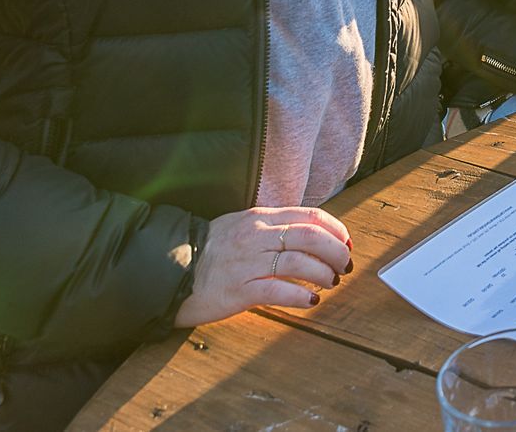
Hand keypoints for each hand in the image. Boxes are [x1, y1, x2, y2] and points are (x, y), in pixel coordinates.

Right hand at [174, 206, 352, 327]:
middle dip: (337, 252)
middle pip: (311, 237)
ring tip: (330, 283)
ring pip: (300, 262)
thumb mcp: (242, 226)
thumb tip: (314, 236)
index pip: (310, 216)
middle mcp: (257, 235)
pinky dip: (301, 295)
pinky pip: (278, 290)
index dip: (337, 230)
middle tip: (345, 266)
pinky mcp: (238, 290)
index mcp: (260, 217)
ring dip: (324, 274)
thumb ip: (274, 227)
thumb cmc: (210, 251)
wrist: (169, 269)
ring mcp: (248, 262)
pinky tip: (311, 300)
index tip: (346, 243)